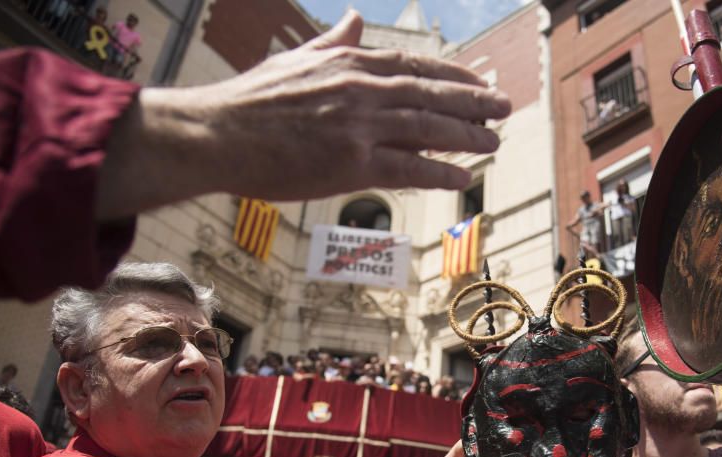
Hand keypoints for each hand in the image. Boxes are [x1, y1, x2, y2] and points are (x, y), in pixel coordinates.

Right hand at [96, 11, 510, 218]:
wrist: (217, 134)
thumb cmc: (250, 100)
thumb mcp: (295, 57)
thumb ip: (332, 41)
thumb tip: (351, 17)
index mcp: (348, 61)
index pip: (413, 64)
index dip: (451, 74)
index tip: (477, 82)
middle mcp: (361, 88)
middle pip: (430, 93)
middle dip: (473, 101)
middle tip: (504, 108)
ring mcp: (358, 125)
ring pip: (428, 128)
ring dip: (467, 135)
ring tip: (494, 141)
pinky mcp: (351, 162)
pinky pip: (408, 167)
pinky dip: (439, 171)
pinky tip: (463, 175)